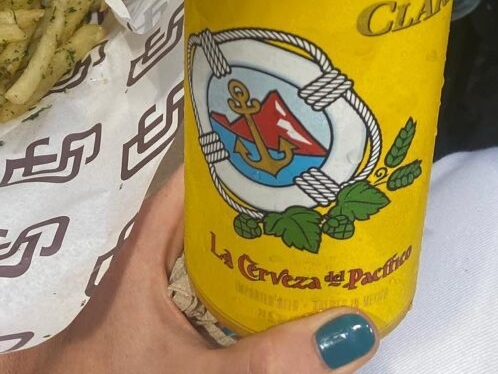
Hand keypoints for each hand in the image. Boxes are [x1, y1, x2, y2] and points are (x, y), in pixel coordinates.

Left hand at [0, 169, 378, 373]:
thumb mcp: (195, 371)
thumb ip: (266, 359)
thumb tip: (353, 330)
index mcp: (144, 254)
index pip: (186, 186)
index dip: (227, 160)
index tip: (278, 146)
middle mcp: (149, 268)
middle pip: (206, 223)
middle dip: (255, 211)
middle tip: (315, 199)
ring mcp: (154, 302)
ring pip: (209, 264)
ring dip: (251, 256)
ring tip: (312, 244)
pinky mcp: (160, 333)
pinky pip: (209, 300)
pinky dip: (241, 296)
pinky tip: (278, 307)